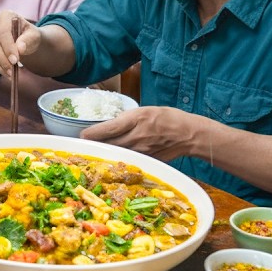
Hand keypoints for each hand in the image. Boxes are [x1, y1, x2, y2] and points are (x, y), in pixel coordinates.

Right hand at [0, 10, 38, 77]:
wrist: (23, 40)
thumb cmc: (29, 36)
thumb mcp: (34, 36)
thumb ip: (29, 39)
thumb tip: (20, 48)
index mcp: (5, 15)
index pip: (3, 32)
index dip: (8, 48)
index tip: (15, 60)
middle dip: (3, 60)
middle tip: (13, 71)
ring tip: (10, 74)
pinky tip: (4, 72)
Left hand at [81, 106, 201, 160]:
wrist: (189, 134)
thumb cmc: (167, 118)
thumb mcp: (144, 110)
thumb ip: (126, 118)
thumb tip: (108, 126)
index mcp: (136, 119)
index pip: (107, 129)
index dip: (91, 133)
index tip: (82, 135)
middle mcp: (136, 137)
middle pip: (108, 144)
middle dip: (94, 145)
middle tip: (85, 144)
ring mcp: (141, 151)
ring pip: (116, 153)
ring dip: (105, 153)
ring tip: (96, 151)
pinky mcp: (146, 160)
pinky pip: (127, 160)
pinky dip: (118, 158)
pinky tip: (113, 158)